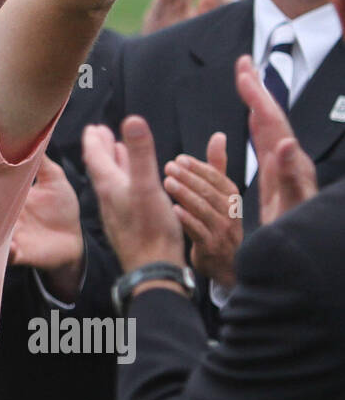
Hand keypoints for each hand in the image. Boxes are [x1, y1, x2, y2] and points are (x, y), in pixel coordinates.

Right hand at [9, 154, 84, 299]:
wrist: (75, 240)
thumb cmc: (63, 208)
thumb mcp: (54, 178)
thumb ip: (41, 160)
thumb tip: (32, 131)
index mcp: (10, 196)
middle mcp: (5, 216)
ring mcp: (10, 235)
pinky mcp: (20, 253)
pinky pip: (8, 255)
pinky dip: (7, 252)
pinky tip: (11, 246)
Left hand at [82, 118, 183, 272]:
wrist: (153, 269)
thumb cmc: (150, 229)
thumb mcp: (146, 186)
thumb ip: (140, 153)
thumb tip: (132, 119)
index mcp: (110, 186)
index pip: (95, 156)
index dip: (94, 140)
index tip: (92, 127)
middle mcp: (109, 197)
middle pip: (101, 166)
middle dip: (101, 147)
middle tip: (100, 131)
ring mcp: (118, 211)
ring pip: (112, 180)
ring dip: (114, 162)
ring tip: (116, 149)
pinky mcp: (129, 223)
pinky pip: (123, 194)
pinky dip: (125, 180)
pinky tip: (133, 183)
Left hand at [163, 132, 241, 287]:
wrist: (224, 264)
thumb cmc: (217, 222)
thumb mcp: (219, 194)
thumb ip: (216, 166)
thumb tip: (218, 135)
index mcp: (232, 197)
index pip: (217, 177)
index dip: (198, 167)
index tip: (179, 159)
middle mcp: (231, 213)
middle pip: (210, 191)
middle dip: (189, 177)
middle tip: (168, 167)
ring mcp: (223, 232)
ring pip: (204, 210)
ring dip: (185, 195)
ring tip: (167, 183)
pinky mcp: (212, 248)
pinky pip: (200, 232)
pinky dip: (187, 220)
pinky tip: (173, 210)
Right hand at [235, 55, 317, 223]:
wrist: (306, 250)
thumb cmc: (295, 232)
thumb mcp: (291, 206)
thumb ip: (289, 175)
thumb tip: (284, 144)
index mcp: (288, 161)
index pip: (270, 121)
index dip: (257, 96)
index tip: (244, 73)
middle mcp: (288, 158)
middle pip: (271, 115)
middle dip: (256, 88)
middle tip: (244, 62)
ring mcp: (285, 164)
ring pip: (269, 125)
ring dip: (257, 101)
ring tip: (246, 81)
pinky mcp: (280, 174)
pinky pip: (266, 141)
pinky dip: (258, 123)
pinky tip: (255, 121)